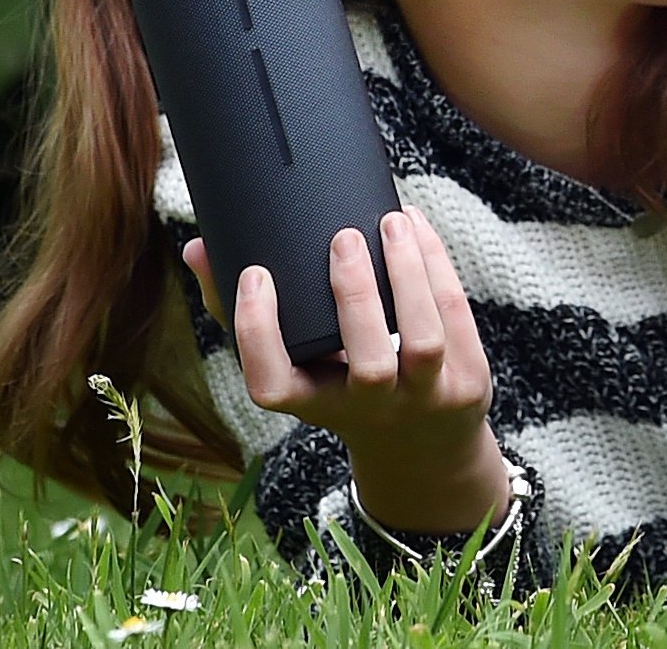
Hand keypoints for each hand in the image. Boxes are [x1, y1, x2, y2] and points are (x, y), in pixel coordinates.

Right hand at [182, 206, 509, 530]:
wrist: (423, 443)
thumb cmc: (341, 383)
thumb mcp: (295, 362)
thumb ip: (246, 311)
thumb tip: (198, 247)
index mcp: (312, 406)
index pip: (272, 384)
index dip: (258, 333)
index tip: (256, 275)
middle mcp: (371, 409)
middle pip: (369, 366)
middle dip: (357, 298)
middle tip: (343, 237)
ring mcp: (425, 398)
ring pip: (424, 341)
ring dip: (410, 276)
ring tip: (393, 222)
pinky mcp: (467, 378)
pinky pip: (456, 316)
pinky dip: (438, 265)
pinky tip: (417, 227)